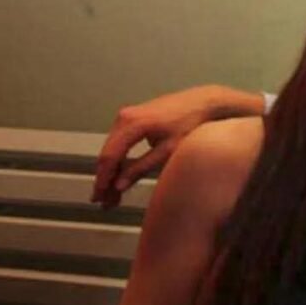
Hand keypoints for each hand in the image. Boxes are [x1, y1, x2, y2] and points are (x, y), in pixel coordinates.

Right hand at [91, 86, 224, 208]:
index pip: (109, 156)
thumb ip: (141, 168)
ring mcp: (128, 116)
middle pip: (108, 153)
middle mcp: (124, 117)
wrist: (205, 102)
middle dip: (105, 180)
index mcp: (131, 123)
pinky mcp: (134, 118)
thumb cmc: (191, 124)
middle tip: (105, 202)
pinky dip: (119, 160)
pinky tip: (121, 176)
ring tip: (112, 195)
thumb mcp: (168, 151)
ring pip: (113, 149)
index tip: (101, 196)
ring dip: (111, 172)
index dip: (103, 179)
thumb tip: (119, 185)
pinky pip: (121, 142)